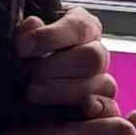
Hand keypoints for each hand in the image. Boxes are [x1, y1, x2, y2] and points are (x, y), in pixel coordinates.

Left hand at [18, 5, 116, 119]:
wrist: (29, 76)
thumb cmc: (30, 55)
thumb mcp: (28, 37)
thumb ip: (29, 31)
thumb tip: (32, 25)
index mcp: (84, 27)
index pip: (79, 26)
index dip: (52, 36)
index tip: (24, 45)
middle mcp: (98, 52)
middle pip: (92, 57)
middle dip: (56, 67)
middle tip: (30, 73)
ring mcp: (103, 80)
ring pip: (102, 83)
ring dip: (65, 91)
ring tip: (34, 92)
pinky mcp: (103, 107)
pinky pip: (111, 108)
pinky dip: (100, 109)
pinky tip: (85, 108)